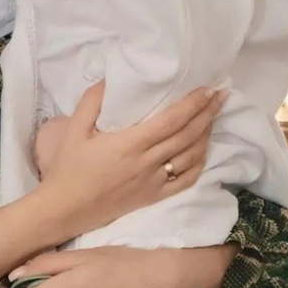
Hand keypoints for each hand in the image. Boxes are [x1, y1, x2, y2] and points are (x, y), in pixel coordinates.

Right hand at [36, 83, 223, 242]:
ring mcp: (153, 183)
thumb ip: (93, 101)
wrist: (65, 208)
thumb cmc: (68, 167)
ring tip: (214, 116)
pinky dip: (199, 164)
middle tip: (221, 95)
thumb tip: (114, 79)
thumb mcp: (74, 129)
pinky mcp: (153, 197)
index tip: (208, 89)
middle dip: (207, 113)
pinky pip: (185, 181)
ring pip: (190, 157)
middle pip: (186, 135)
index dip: (193, 104)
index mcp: (129, 144)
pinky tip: (204, 150)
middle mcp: (147, 163)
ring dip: (206, 135)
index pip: (171, 121)